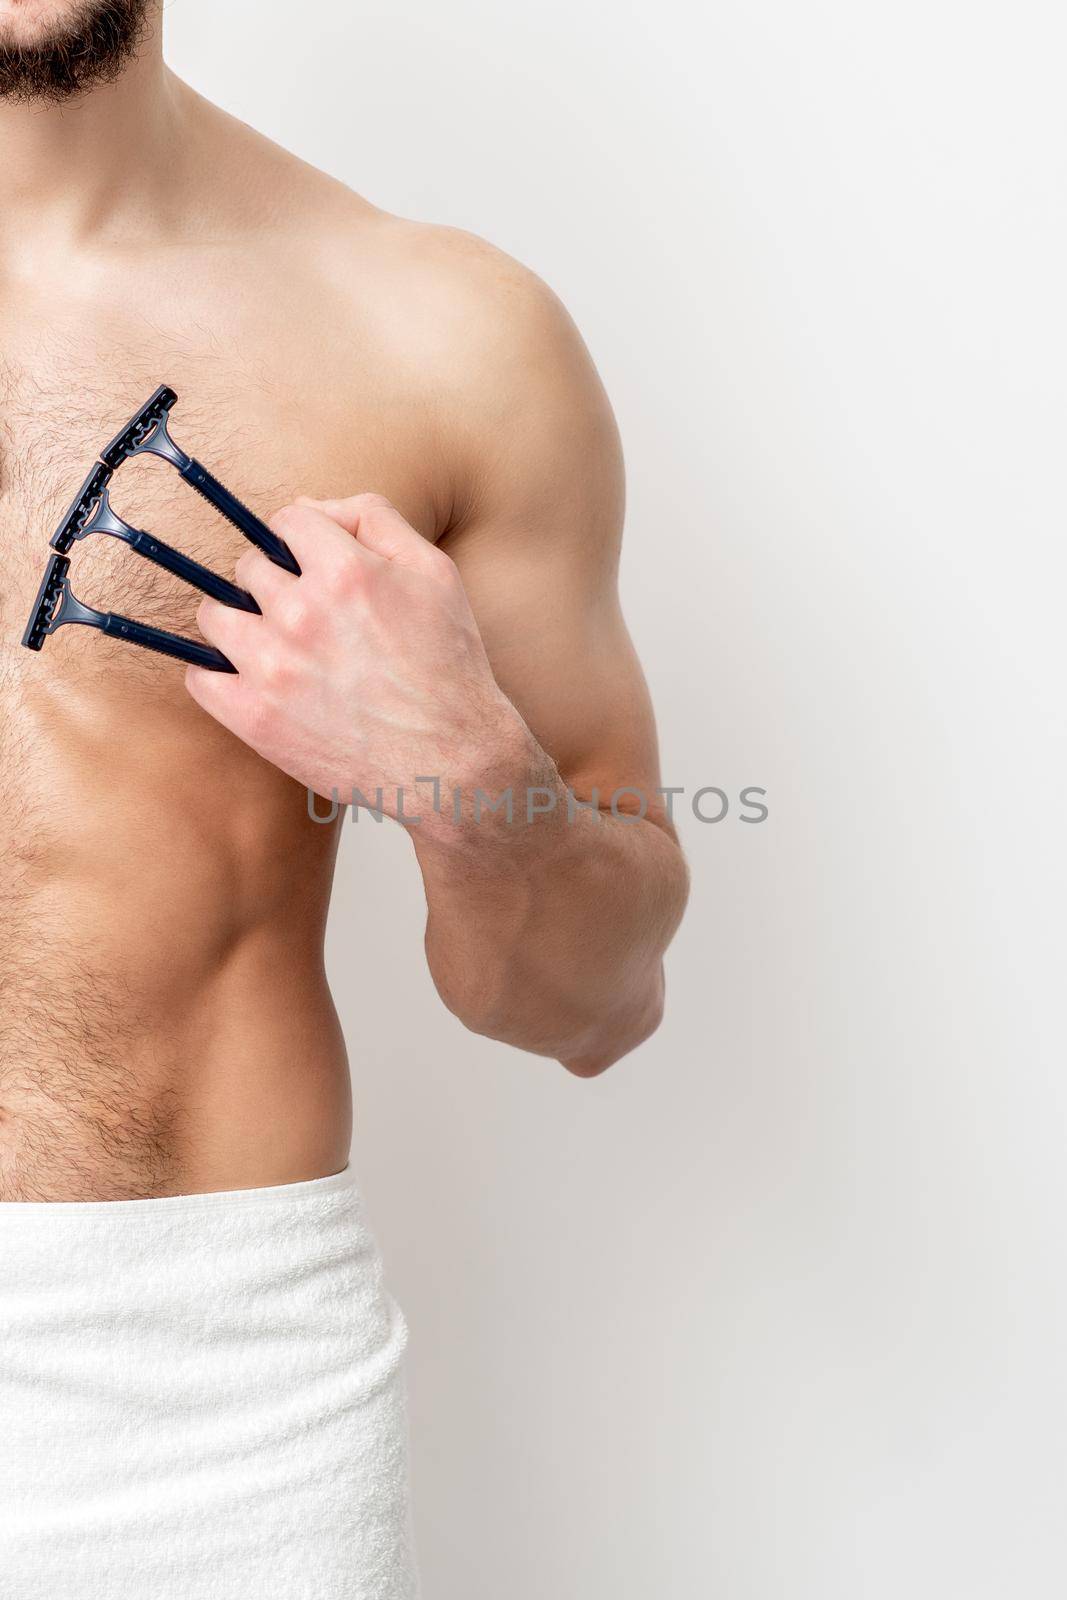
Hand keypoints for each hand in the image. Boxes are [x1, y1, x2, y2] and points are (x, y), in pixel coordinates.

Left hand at [185, 494, 525, 819]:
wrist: (453, 762)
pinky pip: (200, 677)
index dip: (301, 539)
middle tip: (302, 611)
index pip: (287, 522)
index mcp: (346, 571)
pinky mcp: (255, 718)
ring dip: (238, 621)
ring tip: (271, 642)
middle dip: (273, 581)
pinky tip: (247, 677)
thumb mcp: (435, 573)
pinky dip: (216, 673)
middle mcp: (303, 613)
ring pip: (214, 615)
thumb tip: (314, 508)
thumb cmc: (449, 667)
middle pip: (248, 567)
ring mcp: (273, 668)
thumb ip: (376, 520)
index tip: (308, 561)